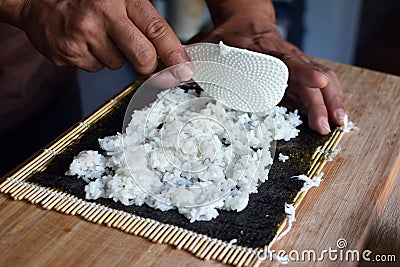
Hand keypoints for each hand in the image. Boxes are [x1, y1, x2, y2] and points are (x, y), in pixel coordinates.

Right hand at [12, 0, 190, 76]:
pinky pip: (94, 68)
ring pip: (116, 65)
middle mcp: (103, 16)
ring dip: (113, 56)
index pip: (156, 29)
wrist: (37, 0)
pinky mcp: (68, 54)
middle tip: (140, 57)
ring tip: (97, 35)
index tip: (185, 68)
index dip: (175, 53)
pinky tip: (83, 42)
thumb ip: (144, 22)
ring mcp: (83, 36)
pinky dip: (93, 59)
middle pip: (142, 57)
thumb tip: (172, 52)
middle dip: (147, 64)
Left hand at [194, 2, 344, 134]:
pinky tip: (337, 116)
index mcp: (264, 50)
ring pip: (324, 80)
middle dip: (323, 101)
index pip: (287, 60)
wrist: (245, 21)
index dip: (303, 71)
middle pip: (312, 76)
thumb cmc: (227, 37)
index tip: (317, 82)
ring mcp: (296, 63)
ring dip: (334, 102)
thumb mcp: (209, 45)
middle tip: (327, 126)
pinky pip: (322, 84)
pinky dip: (332, 100)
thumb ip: (195, 61)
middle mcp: (286, 57)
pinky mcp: (299, 71)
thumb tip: (177, 75)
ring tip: (340, 125)